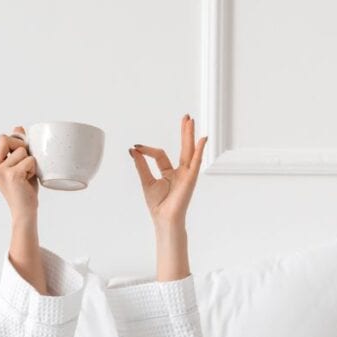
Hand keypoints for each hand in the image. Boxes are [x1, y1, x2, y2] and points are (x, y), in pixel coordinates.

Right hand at [0, 126, 38, 223]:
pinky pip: (30, 160)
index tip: (23, 153)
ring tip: (27, 176)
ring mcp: (2, 171)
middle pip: (8, 139)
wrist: (25, 212)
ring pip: (23, 151)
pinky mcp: (13, 175)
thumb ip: (17, 149)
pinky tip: (28, 180)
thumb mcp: (19, 166)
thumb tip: (17, 127)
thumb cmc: (24, 190)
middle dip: (22, 148)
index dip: (15, 140)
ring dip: (30, 162)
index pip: (2, 138)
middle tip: (25, 165)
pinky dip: (33, 169)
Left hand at [129, 115, 207, 231]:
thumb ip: (141, 164)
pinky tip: (202, 139)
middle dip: (184, 132)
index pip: (160, 154)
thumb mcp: (146, 180)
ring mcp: (187, 174)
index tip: (135, 147)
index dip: (147, 149)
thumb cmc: (158, 205)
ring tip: (190, 121)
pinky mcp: (191, 178)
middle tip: (186, 117)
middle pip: (183, 147)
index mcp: (170, 173)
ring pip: (190, 150)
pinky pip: (196, 161)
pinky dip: (200, 150)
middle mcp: (180, 172)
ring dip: (190, 135)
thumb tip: (133, 150)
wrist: (164, 219)